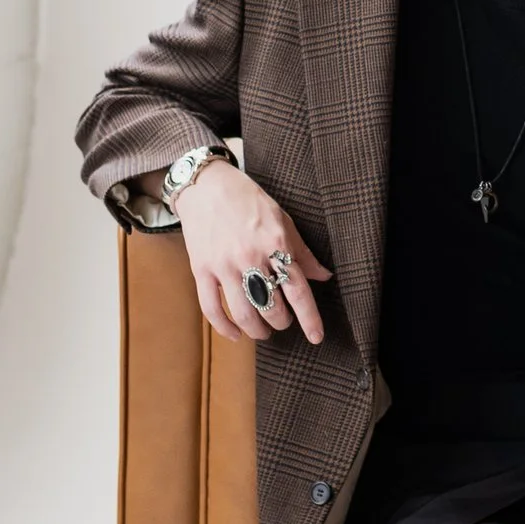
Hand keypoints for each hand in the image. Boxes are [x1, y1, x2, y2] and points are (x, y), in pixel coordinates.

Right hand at [174, 158, 332, 347]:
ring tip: (263, 330)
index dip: (309, 317)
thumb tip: (323, 276)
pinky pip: (211, 308)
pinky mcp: (201, 270)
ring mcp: (223, 265)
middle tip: (284, 322)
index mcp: (275, 243)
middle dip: (281, 322)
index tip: (316, 336)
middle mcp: (250, 257)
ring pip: (243, 313)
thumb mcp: (282, 220)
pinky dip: (224, 327)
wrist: (206, 186)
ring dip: (256, 329)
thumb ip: (302, 252)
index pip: (298, 289)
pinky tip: (235, 334)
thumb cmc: (247, 200)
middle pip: (271, 306)